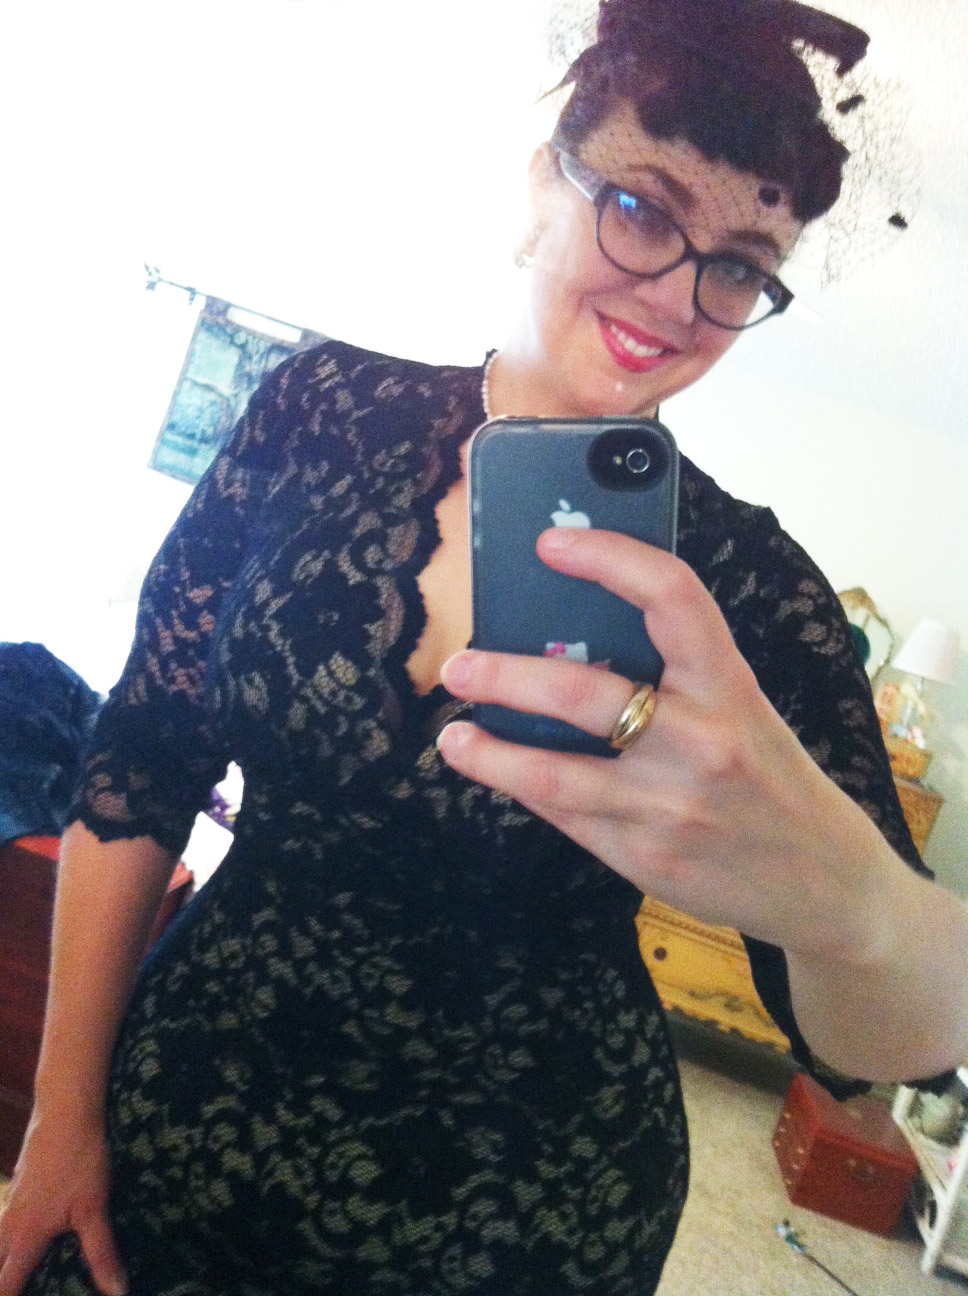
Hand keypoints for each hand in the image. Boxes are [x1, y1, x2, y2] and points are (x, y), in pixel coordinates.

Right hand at [0, 1111, 125, 1295]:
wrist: (66, 1109)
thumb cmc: (81, 1160)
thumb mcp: (95, 1209)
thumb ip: (101, 1252)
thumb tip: (116, 1292)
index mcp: (26, 1234)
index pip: (6, 1282)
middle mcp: (11, 1220)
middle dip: (2, 1279)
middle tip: (15, 1285)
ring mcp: (13, 1198)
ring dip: (4, 1256)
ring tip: (17, 1264)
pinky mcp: (21, 1181)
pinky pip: (7, 1217)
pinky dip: (10, 1234)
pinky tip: (26, 1230)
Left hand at [436, 527, 894, 960]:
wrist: (827, 884)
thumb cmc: (774, 780)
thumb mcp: (745, 712)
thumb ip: (678, 679)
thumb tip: (574, 638)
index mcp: (732, 687)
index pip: (672, 597)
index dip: (608, 558)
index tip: (552, 543)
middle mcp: (701, 741)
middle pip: (582, 692)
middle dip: (504, 675)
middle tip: (459, 665)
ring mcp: (668, 805)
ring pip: (554, 771)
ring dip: (490, 751)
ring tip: (452, 737)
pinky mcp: (646, 857)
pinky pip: (565, 814)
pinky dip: (522, 787)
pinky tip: (496, 771)